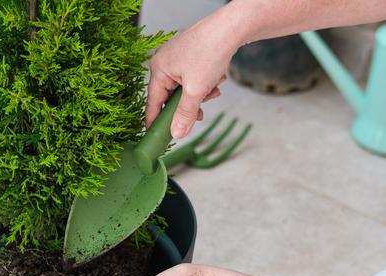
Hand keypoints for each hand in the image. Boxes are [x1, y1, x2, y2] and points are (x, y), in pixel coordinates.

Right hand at [146, 10, 241, 137]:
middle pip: (171, 97)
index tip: (158, 138)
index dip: (156, 122)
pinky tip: (217, 79)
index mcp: (159, 70)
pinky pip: (194, 78)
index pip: (153, 103)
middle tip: (199, 114)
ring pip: (185, 89)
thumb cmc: (210, 50)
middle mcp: (165, 63)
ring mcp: (177, 58)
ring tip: (213, 90)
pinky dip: (205, 83)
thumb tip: (177, 133)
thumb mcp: (196, 90)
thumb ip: (184, 114)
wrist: (233, 27)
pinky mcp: (191, 56)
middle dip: (189, 105)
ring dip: (200, 94)